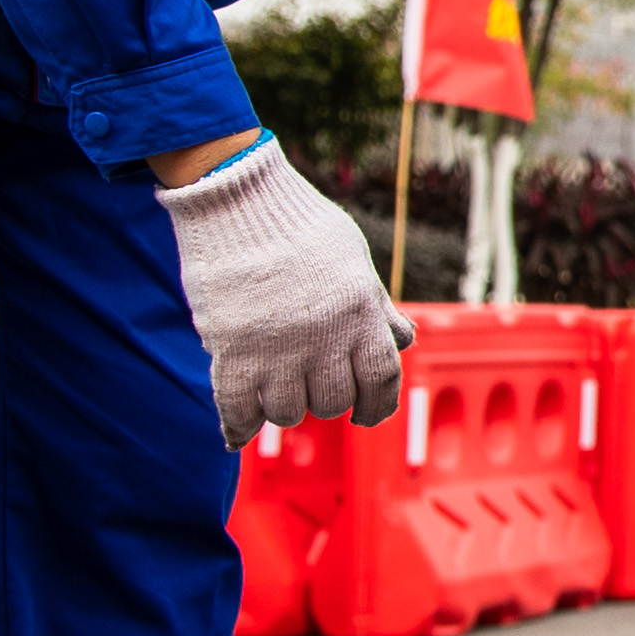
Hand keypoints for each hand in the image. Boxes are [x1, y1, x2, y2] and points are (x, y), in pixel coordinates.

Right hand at [155, 138, 412, 447]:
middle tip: (312, 387)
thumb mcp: (354, 261)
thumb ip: (376, 308)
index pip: (381, 380)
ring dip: (283, 408)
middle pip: (332, 402)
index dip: (377, 405)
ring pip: (287, 412)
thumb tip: (404, 339)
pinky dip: (237, 428)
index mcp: (360, 313)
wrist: (236, 199)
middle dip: (326, 400)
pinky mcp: (230, 351)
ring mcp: (275, 348)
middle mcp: (323, 337)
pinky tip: (236, 436)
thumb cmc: (299, 224)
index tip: (365, 415)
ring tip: (276, 390)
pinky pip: (235, 410)